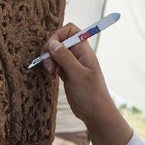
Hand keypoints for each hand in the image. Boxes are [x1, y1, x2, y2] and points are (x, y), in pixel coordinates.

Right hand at [41, 24, 132, 144]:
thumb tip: (52, 43)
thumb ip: (65, 57)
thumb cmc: (91, 95)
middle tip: (49, 66)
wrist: (95, 113)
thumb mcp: (77, 75)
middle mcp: (78, 55)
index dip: (59, 35)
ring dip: (49, 61)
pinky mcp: (67, 74)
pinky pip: (55, 64)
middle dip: (50, 51)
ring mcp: (72, 65)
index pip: (71, 30)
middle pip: (59, 41)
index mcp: (84, 51)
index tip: (52, 48)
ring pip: (55, 54)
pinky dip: (50, 68)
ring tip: (50, 74)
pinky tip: (51, 77)